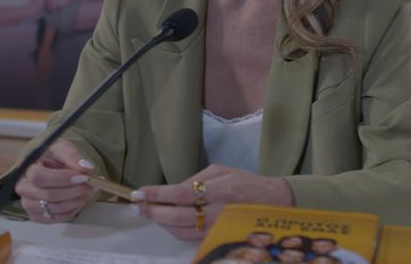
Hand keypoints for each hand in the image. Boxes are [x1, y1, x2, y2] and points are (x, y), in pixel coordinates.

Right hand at [14, 141, 98, 222]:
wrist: (51, 167)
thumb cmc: (55, 157)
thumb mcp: (63, 148)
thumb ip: (73, 156)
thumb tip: (86, 168)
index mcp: (26, 167)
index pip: (39, 177)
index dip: (61, 179)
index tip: (81, 176)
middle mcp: (23, 187)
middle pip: (47, 195)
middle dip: (72, 192)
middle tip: (89, 186)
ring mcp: (28, 204)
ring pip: (52, 209)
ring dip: (74, 202)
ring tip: (88, 192)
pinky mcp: (36, 216)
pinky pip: (55, 219)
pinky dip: (70, 211)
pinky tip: (79, 201)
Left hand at [136, 165, 292, 239]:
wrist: (273, 206)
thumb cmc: (246, 184)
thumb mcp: (221, 171)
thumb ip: (195, 180)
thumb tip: (171, 189)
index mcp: (220, 189)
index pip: (181, 193)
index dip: (158, 195)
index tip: (139, 192)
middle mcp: (218, 212)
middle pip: (177, 216)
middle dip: (153, 210)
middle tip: (137, 205)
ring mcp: (217, 229)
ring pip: (180, 230)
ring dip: (160, 222)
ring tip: (147, 211)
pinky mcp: (216, 239)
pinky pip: (189, 237)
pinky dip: (173, 229)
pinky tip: (164, 220)